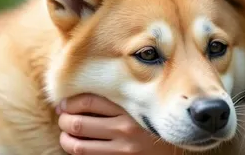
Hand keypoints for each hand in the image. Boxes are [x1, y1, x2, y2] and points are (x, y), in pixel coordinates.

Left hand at [57, 94, 177, 154]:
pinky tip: (77, 146)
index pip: (88, 101)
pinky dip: (76, 150)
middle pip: (78, 122)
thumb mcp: (141, 104)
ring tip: (66, 134)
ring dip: (65, 138)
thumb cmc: (155, 120)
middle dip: (64, 120)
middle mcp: (126, 127)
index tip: (64, 104)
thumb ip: (118, 98)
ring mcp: (123, 148)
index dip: (70, 102)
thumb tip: (81, 96)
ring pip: (77, 144)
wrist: (182, 141)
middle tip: (63, 118)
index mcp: (130, 107)